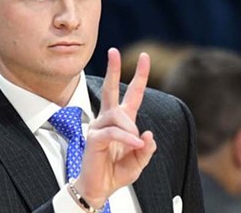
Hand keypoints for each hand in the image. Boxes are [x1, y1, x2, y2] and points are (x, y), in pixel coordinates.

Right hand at [74, 48, 156, 207]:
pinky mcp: (93, 138)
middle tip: (113, 51)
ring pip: (119, 116)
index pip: (132, 94)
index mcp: (123, 121)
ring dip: (130, 130)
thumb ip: (147, 148)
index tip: (144, 56)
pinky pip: (113, 132)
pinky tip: (132, 145)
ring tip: (134, 146)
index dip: (140, 75)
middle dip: (113, 69)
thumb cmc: (116, 172)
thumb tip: (147, 134)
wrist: (100, 189)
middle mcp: (109, 119)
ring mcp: (99, 127)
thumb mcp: (139, 161)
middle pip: (111, 89)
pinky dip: (125, 138)